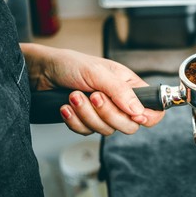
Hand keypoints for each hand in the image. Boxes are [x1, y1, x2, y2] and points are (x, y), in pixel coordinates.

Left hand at [20, 43, 164, 135]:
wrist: (42, 71)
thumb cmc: (70, 64)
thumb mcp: (97, 73)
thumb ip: (120, 92)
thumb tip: (139, 111)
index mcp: (129, 86)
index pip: (153, 108)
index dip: (148, 116)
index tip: (135, 115)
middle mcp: (119, 101)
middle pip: (129, 125)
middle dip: (108, 114)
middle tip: (94, 96)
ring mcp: (103, 113)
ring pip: (106, 130)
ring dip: (87, 114)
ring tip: (74, 96)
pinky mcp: (86, 121)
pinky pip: (87, 132)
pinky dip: (75, 121)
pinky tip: (66, 107)